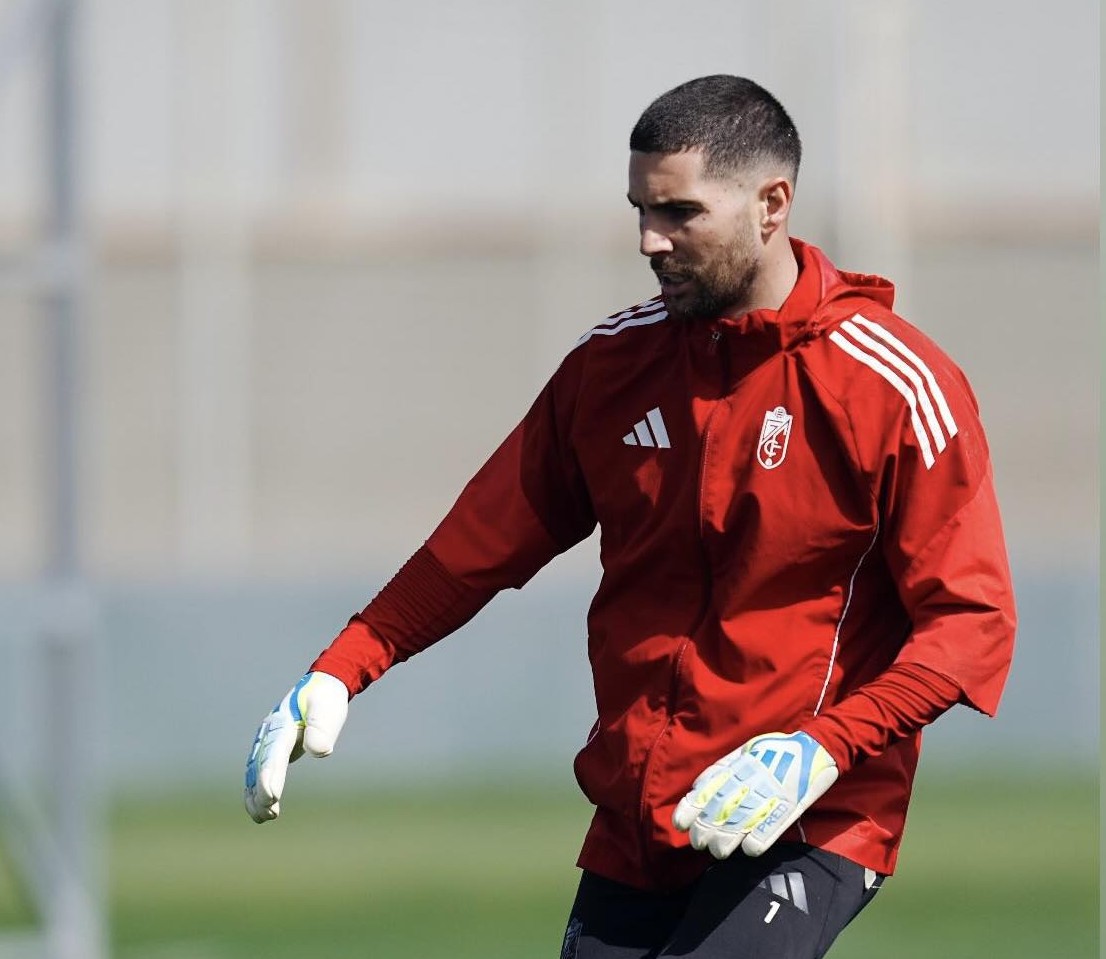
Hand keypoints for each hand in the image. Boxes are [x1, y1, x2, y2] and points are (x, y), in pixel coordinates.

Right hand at [244, 671, 348, 822]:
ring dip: (255, 794)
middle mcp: (269, 732)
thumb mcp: (328, 709)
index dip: (270, 775)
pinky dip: (257, 790)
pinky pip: (259, 771)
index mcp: (282, 722)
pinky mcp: (270, 747)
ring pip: (254, 771)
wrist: (321, 686)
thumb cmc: (326, 700)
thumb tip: (318, 750)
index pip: (273, 752)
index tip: (272, 795)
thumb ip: (322, 728)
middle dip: (260, 789)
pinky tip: (263, 809)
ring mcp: (267, 739)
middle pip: (260, 764)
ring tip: (263, 817)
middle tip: (268, 811)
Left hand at [673, 731, 837, 858]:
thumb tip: (699, 787)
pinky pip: (769, 829)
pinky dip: (756, 842)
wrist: (816, 749)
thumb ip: (723, 768)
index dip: (692, 808)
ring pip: (741, 822)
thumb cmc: (776, 750)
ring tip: (717, 851)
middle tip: (698, 842)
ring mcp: (770, 794)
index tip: (679, 824)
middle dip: (705, 829)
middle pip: (721, 809)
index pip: (708, 788)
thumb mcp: (746, 750)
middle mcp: (752, 780)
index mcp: (739, 765)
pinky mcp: (789, 807)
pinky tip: (746, 850)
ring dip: (725, 841)